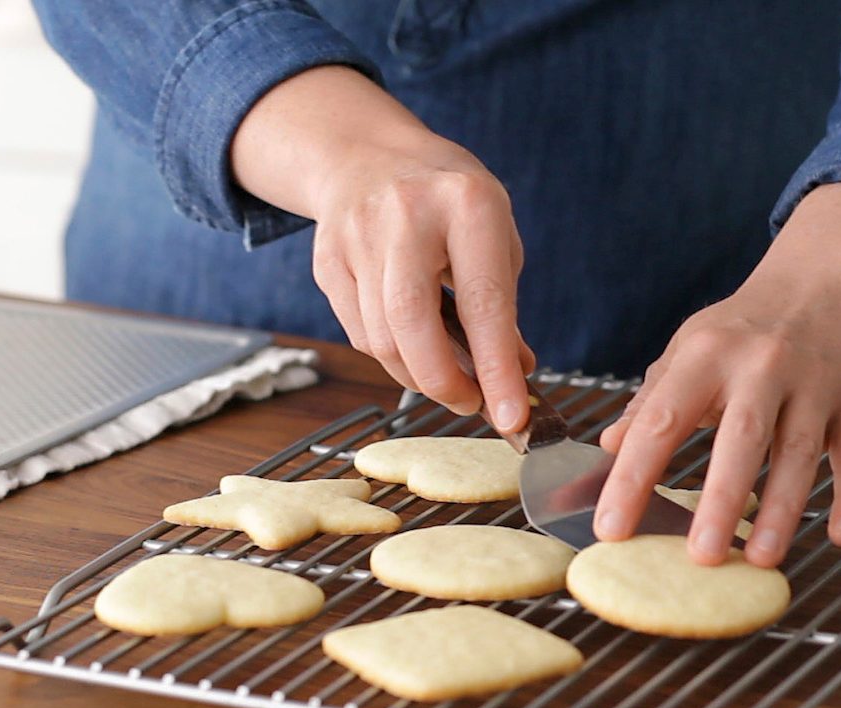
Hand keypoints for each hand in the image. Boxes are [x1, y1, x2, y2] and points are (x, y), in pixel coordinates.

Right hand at [231, 66, 534, 431]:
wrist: (367, 155)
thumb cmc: (445, 200)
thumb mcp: (493, 234)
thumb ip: (503, 305)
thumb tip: (512, 377)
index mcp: (466, 203)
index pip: (483, 303)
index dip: (496, 368)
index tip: (513, 418)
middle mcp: (405, 216)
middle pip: (411, 326)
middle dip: (444, 382)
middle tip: (470, 403)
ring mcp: (356, 237)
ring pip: (381, 340)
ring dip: (418, 374)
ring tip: (447, 374)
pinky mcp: (327, 261)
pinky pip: (359, 333)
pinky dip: (391, 353)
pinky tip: (411, 342)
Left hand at [595, 183, 840, 566]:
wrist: (823, 282)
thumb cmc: (740, 329)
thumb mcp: (687, 350)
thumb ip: (651, 401)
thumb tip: (610, 446)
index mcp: (705, 356)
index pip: (662, 422)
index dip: (632, 476)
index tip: (612, 527)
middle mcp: (761, 366)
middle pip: (740, 439)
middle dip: (719, 500)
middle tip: (701, 556)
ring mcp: (815, 383)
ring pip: (799, 452)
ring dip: (781, 509)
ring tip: (760, 557)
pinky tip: (840, 535)